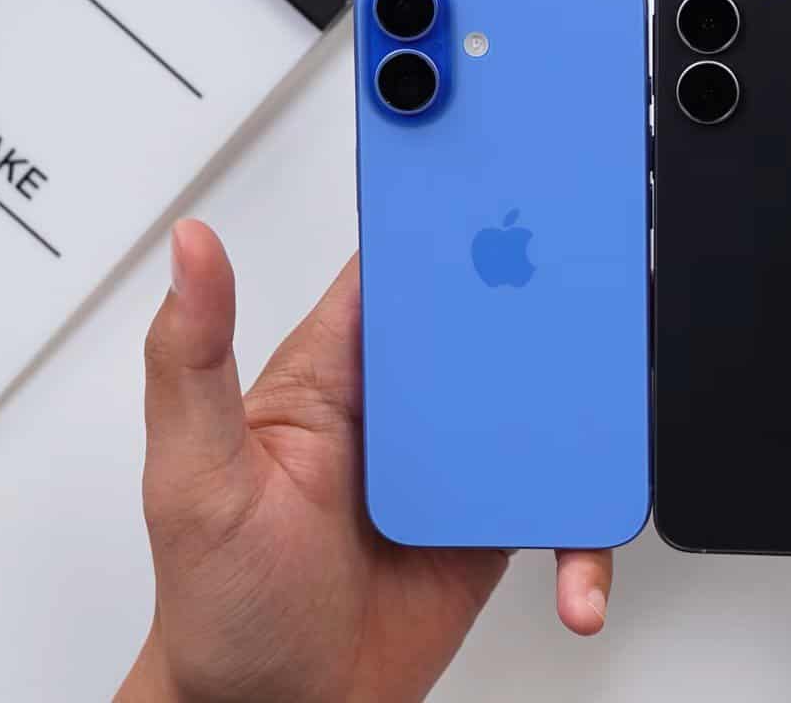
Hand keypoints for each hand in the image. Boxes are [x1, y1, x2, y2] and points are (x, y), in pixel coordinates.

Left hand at [118, 221, 613, 702]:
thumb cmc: (219, 605)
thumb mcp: (193, 478)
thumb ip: (189, 361)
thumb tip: (190, 249)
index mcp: (332, 374)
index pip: (397, 271)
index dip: (445, 220)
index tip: (499, 185)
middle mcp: (400, 409)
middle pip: (493, 324)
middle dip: (547, 312)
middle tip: (590, 318)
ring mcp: (454, 464)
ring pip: (544, 407)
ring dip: (584, 422)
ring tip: (601, 452)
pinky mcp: (494, 521)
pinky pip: (561, 503)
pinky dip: (584, 532)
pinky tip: (573, 571)